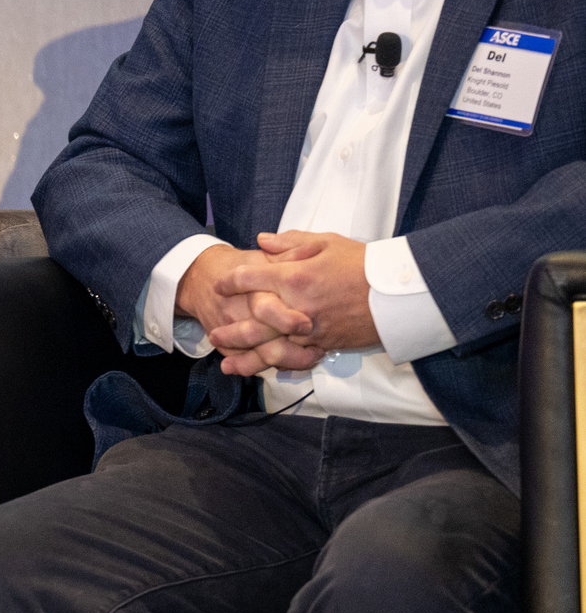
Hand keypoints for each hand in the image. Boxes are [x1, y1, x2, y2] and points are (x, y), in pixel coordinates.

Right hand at [176, 244, 317, 376]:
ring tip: (313, 357)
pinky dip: (273, 366)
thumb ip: (290, 257)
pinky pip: (250, 365)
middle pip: (264, 341)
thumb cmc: (240, 266)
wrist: (200, 278)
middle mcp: (239, 314)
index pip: (266, 310)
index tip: (308, 325)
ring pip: (260, 357)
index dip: (287, 320)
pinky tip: (293, 363)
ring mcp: (230, 333)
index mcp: (251, 290)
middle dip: (294, 352)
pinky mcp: (226, 347)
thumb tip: (314, 255)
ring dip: (290, 362)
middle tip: (318, 350)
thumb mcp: (264, 257)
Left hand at [213, 230, 378, 356]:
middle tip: (213, 334)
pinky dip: (276, 365)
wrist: (399, 291)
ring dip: (247, 358)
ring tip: (227, 364)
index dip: (231, 281)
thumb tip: (261, 242)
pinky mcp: (325, 343)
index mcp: (294, 276)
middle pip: (253, 322)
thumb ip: (290, 242)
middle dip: (230, 330)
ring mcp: (310, 329)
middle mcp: (297, 306)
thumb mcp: (326, 242)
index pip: (250, 278)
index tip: (221, 284)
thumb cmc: (363, 263)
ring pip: (270, 347)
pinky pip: (294, 357)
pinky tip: (263, 370)